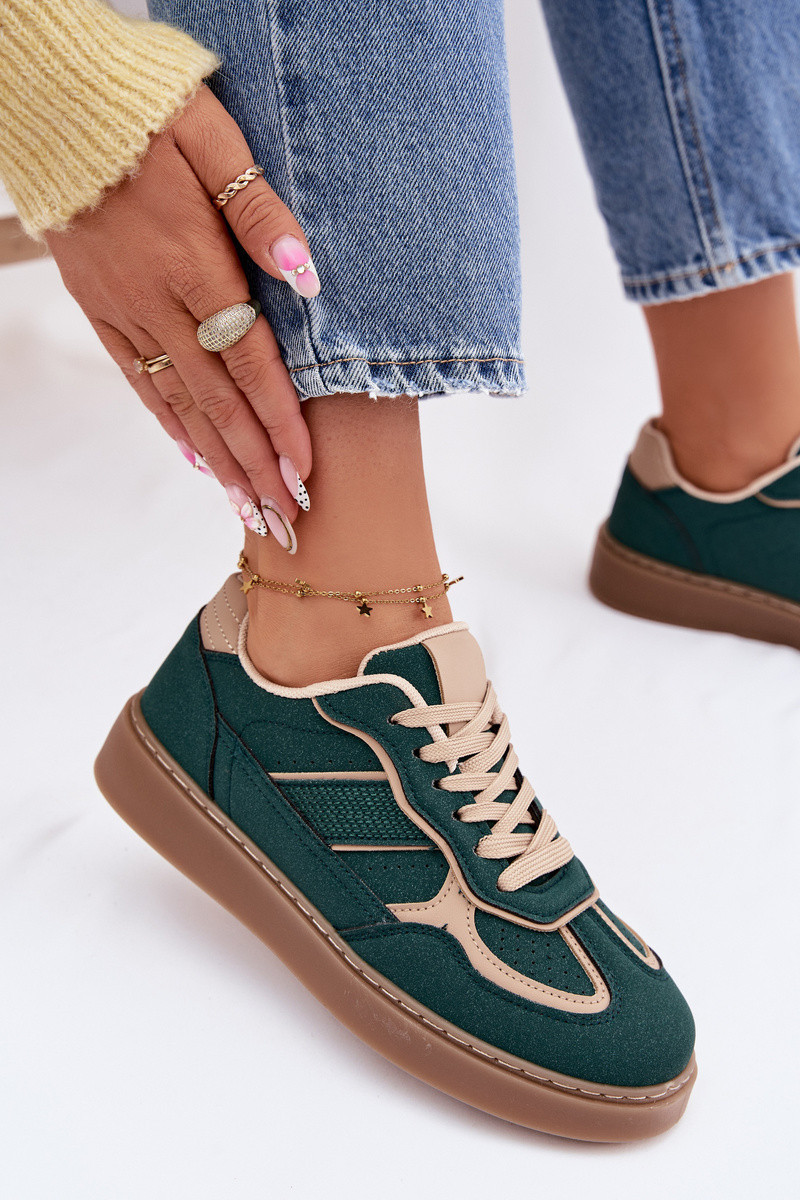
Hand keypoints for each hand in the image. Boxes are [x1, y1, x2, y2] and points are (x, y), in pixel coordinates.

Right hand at [45, 83, 316, 537]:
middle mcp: (156, 300)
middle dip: (255, 466)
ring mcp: (122, 310)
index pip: (248, 363)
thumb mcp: (213, 139)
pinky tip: (193, 458)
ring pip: (177, 402)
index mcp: (193, 263)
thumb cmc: (147, 111)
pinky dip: (167, 424)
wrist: (58, 103)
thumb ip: (260, 212)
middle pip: (217, 402)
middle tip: (284, 519)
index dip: (280, 422)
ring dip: (216, 461)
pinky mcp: (98, 307)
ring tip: (246, 509)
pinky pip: (137, 379)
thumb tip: (308, 275)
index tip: (305, 473)